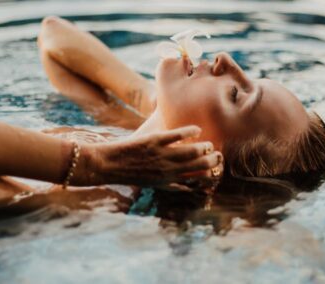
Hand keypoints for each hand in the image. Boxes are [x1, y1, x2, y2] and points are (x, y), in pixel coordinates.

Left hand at [73, 126, 222, 186]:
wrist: (106, 165)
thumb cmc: (129, 174)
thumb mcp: (152, 183)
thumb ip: (170, 182)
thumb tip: (184, 185)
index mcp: (167, 179)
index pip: (195, 177)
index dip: (209, 173)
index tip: (216, 168)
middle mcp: (167, 168)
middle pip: (197, 164)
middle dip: (211, 161)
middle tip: (217, 155)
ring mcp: (161, 155)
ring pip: (191, 151)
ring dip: (204, 147)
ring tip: (208, 144)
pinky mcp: (154, 141)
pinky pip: (177, 135)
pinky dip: (189, 131)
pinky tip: (196, 129)